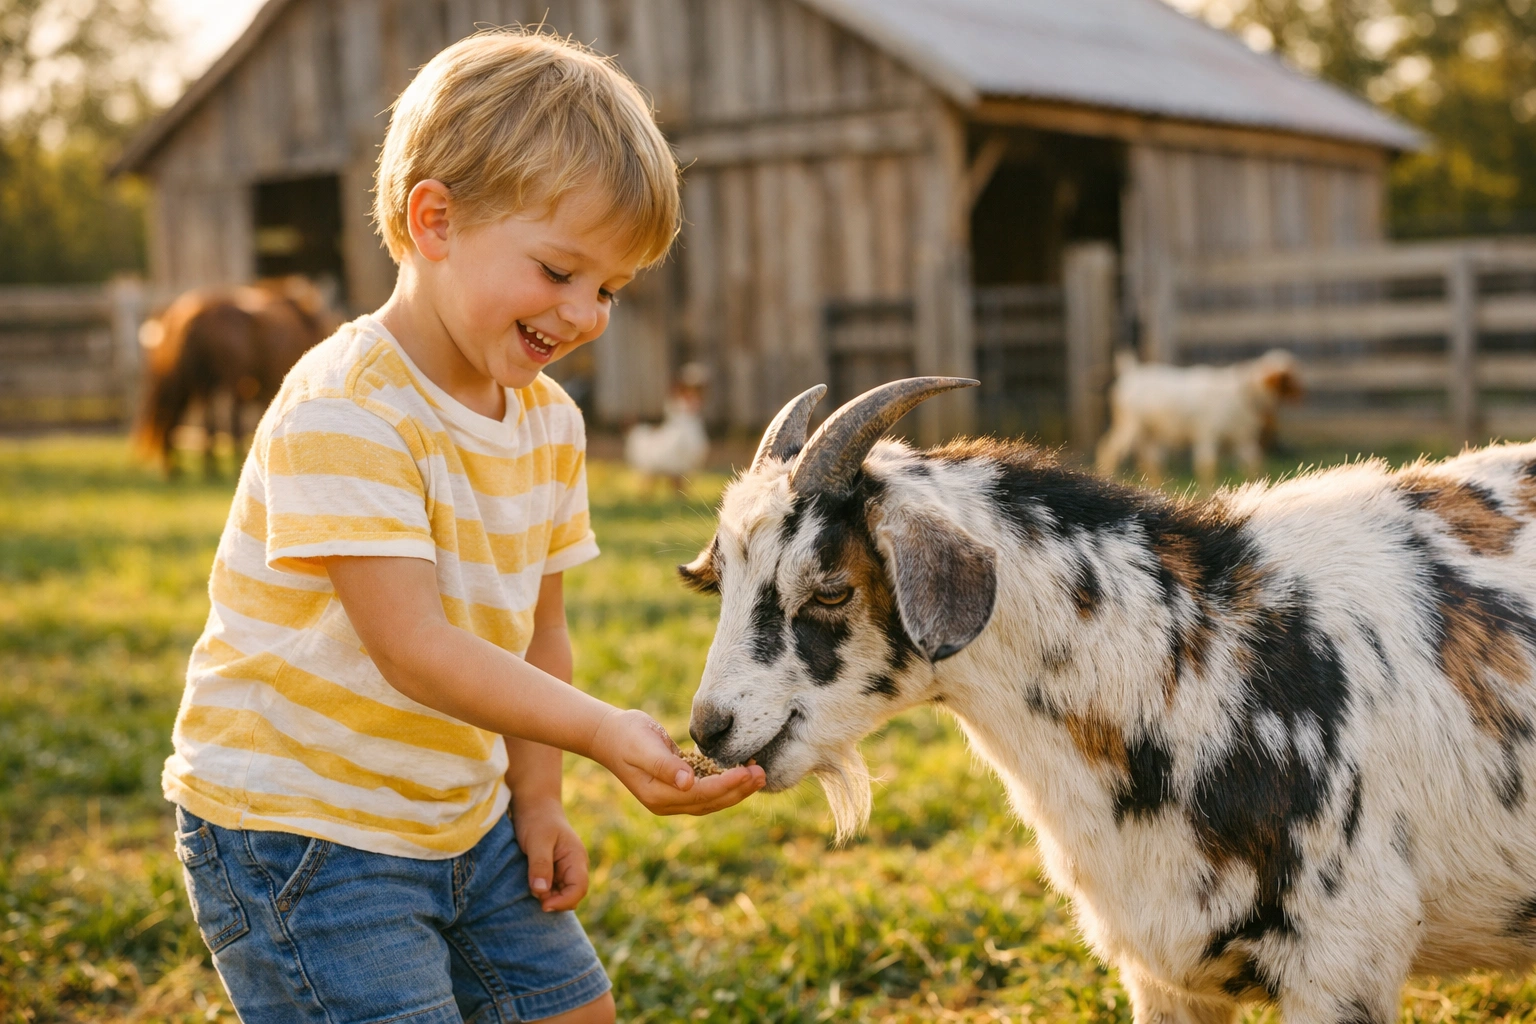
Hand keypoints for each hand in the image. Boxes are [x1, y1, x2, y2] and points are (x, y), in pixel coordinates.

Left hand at [511, 800, 589, 911]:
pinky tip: (530, 884)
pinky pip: (552, 889)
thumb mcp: (537, 841)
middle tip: (533, 892)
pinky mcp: (554, 871)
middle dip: (554, 900)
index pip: (579, 889)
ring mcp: (564, 870)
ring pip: (561, 895)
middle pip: (572, 896)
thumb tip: (541, 892)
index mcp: (576, 858)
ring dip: (547, 897)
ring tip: (531, 885)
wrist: (533, 805)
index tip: (543, 905)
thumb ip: (540, 865)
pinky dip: (542, 892)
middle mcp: (574, 866)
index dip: (564, 902)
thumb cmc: (537, 819)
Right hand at [592, 708, 765, 814]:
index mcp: (658, 796)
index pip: (701, 795)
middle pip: (711, 802)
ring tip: (759, 775)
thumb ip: (665, 765)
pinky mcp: (678, 788)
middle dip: (739, 790)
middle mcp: (667, 803)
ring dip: (737, 789)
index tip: (747, 771)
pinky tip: (742, 770)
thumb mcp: (643, 746)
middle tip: (762, 774)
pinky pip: (707, 790)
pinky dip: (725, 782)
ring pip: (712, 800)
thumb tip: (687, 782)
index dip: (726, 785)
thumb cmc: (626, 736)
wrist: (609, 735)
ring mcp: (672, 797)